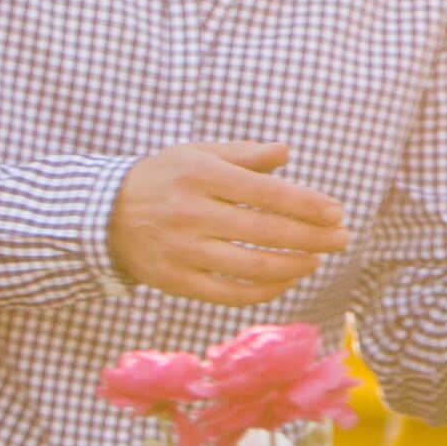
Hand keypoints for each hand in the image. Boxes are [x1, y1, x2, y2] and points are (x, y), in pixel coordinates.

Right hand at [108, 142, 348, 306]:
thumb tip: (285, 152)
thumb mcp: (197, 154)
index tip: (336, 212)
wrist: (104, 215)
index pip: (265, 193)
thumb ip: (243, 155)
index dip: (306, 205)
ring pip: (252, 267)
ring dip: (293, 266)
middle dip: (312, 238)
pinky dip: (265, 290)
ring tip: (316, 259)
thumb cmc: (164, 179)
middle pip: (265, 232)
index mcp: (200, 175)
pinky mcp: (177, 282)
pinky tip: (285, 279)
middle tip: (342, 239)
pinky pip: (231, 293)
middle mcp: (191, 213)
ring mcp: (183, 251)